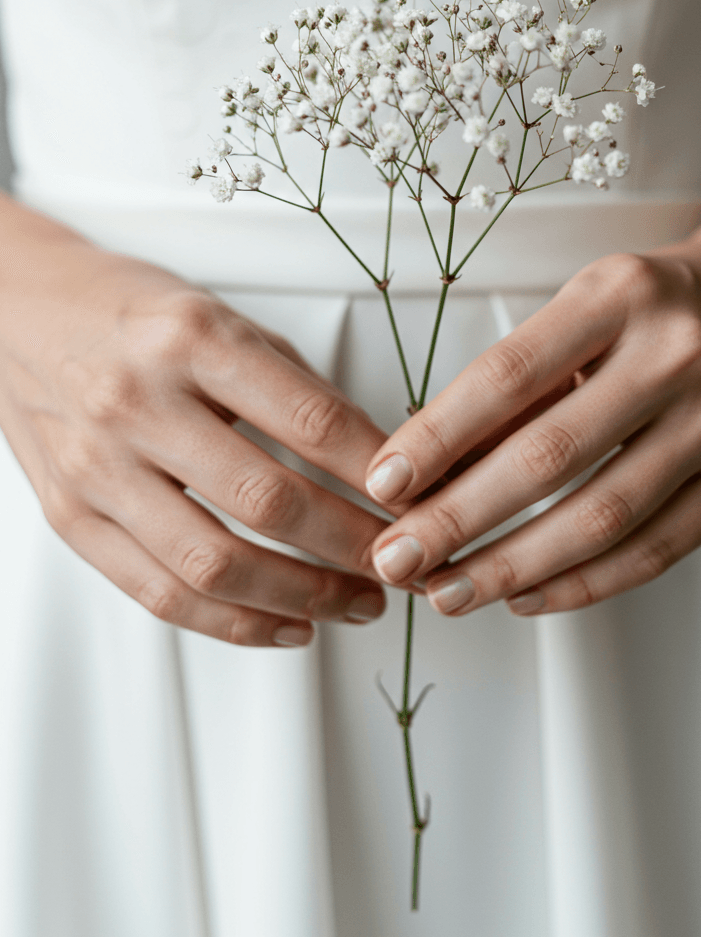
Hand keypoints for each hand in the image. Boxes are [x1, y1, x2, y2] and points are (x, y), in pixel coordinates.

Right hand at [0, 203, 388, 645]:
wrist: (13, 312)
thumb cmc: (128, 311)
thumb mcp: (220, 316)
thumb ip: (293, 388)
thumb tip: (379, 461)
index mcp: (191, 339)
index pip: (313, 422)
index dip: (381, 475)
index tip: (423, 501)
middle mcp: (138, 403)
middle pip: (270, 502)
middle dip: (354, 547)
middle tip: (402, 564)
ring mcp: (97, 468)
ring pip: (214, 565)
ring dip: (303, 598)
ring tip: (358, 604)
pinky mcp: (71, 517)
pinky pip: (160, 593)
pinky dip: (234, 623)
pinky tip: (288, 625)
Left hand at [363, 242, 700, 616]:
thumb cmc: (657, 306)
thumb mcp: (586, 307)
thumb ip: (520, 381)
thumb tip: (431, 466)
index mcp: (620, 295)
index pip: (510, 375)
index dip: (439, 436)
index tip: (383, 483)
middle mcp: (677, 354)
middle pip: (550, 456)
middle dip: (460, 518)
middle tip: (397, 559)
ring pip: (603, 516)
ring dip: (514, 565)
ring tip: (448, 592)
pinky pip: (656, 549)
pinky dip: (584, 583)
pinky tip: (526, 596)